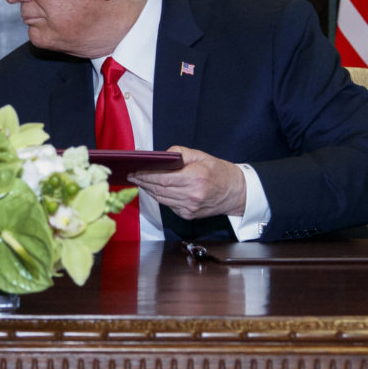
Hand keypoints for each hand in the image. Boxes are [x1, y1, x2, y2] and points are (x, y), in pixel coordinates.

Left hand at [127, 146, 246, 219]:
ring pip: (161, 198)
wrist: (236, 192)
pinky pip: (168, 204)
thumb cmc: (218, 171)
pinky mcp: (188, 214)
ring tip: (138, 180)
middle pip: (159, 189)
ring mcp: (189, 208)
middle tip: (131, 175)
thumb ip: (178, 154)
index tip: (134, 170)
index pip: (162, 179)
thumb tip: (158, 157)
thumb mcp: (200, 156)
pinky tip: (153, 188)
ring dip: (148, 190)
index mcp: (195, 178)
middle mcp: (192, 195)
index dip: (145, 175)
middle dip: (143, 182)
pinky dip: (159, 196)